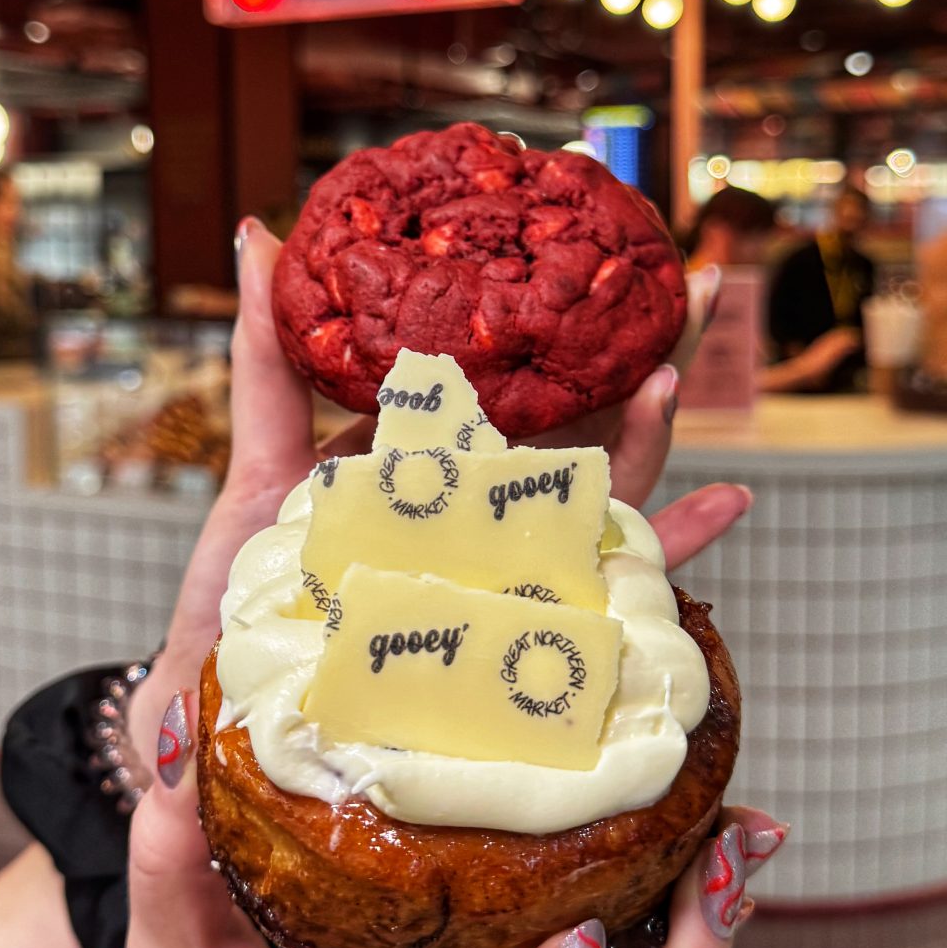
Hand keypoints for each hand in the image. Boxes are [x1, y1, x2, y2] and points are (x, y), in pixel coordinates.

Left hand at [131, 228, 745, 753]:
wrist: (220, 718)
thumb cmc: (236, 597)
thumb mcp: (256, 464)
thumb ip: (269, 357)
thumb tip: (260, 229)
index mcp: (424, 465)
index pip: (498, 376)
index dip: (548, 311)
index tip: (595, 245)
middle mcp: (473, 510)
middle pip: (570, 423)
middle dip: (629, 358)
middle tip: (682, 288)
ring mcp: (497, 568)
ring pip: (595, 495)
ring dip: (650, 439)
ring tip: (674, 380)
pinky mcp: (508, 636)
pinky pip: (598, 599)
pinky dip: (671, 553)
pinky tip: (726, 511)